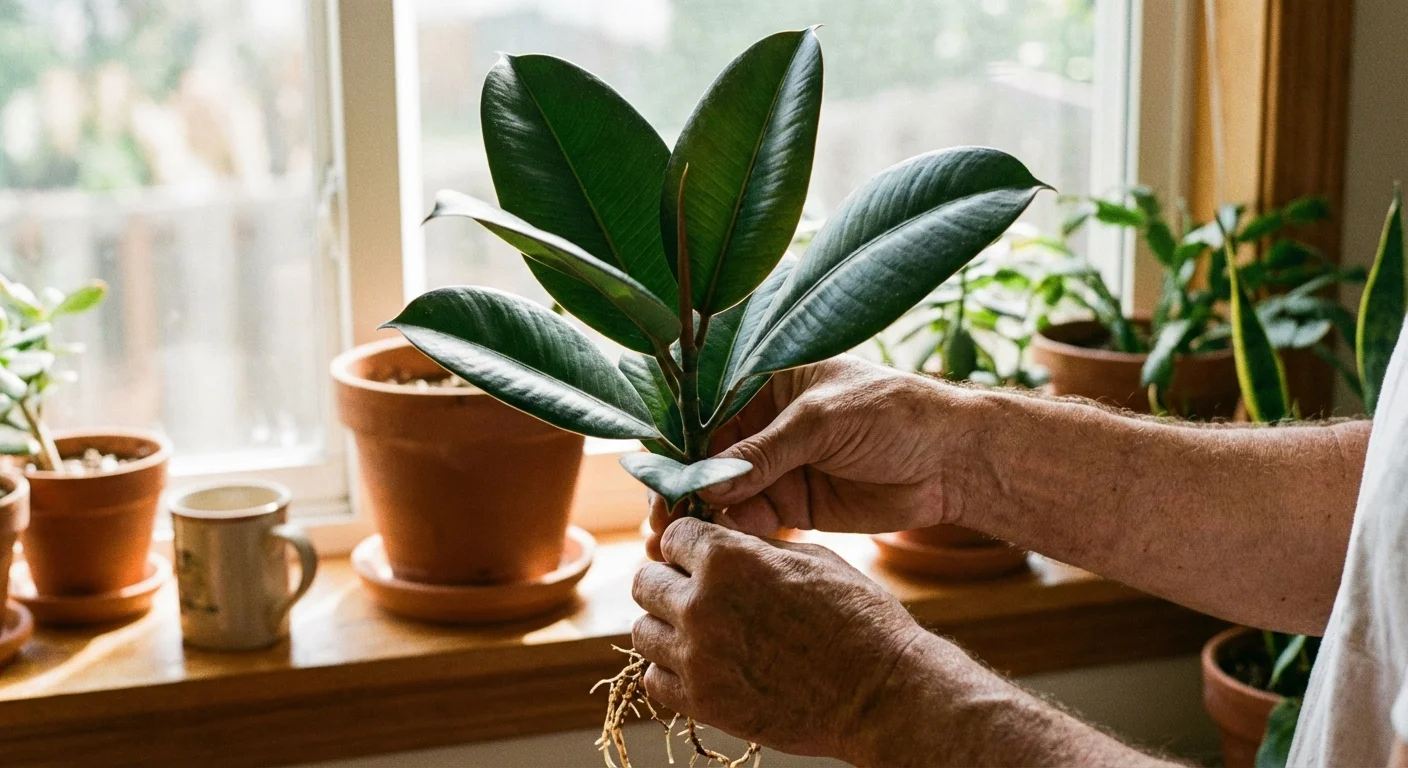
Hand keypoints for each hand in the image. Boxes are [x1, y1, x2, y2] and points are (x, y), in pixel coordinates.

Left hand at [632, 517, 927, 760]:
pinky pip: (654, 679)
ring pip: (642, 630)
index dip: (691, 544)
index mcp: (728, 558)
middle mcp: (701, 603)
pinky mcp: (703, 702)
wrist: (882, 693)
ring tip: (703, 633)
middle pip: (646, 581)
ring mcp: (697, 657)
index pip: (673, 535)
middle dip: (671, 582)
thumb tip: (719, 538)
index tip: (703, 557)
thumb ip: (753, 547)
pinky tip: (702, 666)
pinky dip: (671, 671)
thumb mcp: (809, 558)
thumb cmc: (858, 618)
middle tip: (702, 596)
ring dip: (667, 627)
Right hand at [646, 356, 975, 559]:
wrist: (952, 460)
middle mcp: (766, 424)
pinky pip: (754, 519)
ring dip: (703, 514)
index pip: (708, 410)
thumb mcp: (822, 422)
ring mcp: (780, 466)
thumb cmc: (893, 413)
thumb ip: (764, 453)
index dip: (679, 441)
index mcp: (767, 382)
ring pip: (726, 492)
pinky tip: (723, 542)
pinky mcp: (796, 505)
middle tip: (661, 518)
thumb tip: (707, 483)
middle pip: (708, 456)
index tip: (657, 472)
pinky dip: (736, 532)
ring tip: (679, 538)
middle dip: (684, 486)